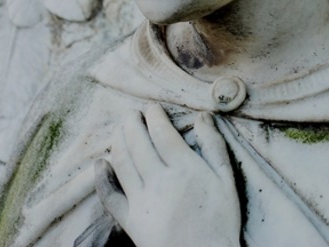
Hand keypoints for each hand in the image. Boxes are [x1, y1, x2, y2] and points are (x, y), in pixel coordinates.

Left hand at [94, 104, 240, 246]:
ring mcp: (141, 201)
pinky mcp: (131, 221)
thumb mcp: (227, 181)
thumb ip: (215, 147)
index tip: (152, 107)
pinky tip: (100, 164)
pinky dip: (102, 178)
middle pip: (138, 144)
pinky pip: (110, 196)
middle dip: (132, 123)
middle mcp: (159, 181)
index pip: (162, 133)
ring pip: (123, 163)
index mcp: (185, 168)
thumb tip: (204, 117)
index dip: (154, 116)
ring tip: (119, 129)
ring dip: (118, 142)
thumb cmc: (220, 221)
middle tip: (131, 113)